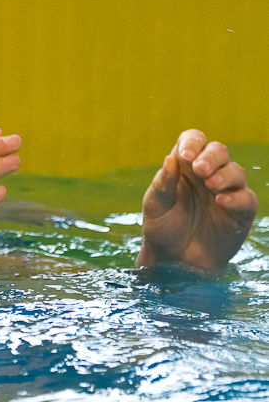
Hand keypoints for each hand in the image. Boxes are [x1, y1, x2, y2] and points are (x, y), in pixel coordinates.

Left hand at [136, 129, 256, 269]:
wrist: (173, 260)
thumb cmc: (162, 227)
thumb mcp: (154, 205)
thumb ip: (162, 184)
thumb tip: (170, 159)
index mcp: (184, 167)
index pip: (193, 141)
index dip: (192, 142)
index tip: (185, 155)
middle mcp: (206, 175)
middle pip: (218, 150)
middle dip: (211, 156)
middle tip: (199, 170)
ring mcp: (225, 192)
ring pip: (235, 171)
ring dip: (224, 174)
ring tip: (211, 185)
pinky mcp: (240, 212)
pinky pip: (246, 198)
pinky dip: (237, 198)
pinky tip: (221, 202)